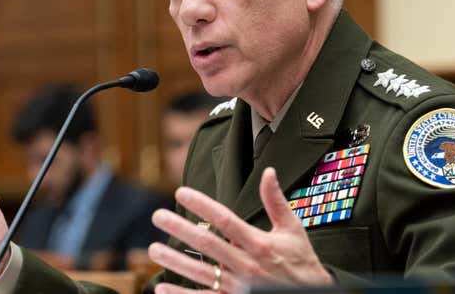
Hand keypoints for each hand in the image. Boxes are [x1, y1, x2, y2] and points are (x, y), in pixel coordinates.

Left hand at [148, 167, 332, 292]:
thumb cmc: (301, 262)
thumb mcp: (293, 229)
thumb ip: (276, 201)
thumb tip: (268, 172)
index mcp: (259, 243)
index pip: (225, 220)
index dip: (202, 205)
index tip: (181, 192)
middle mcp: (247, 265)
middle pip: (208, 245)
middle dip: (180, 229)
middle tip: (157, 216)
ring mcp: (239, 287)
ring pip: (201, 273)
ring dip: (175, 262)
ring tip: (154, 249)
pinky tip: (163, 287)